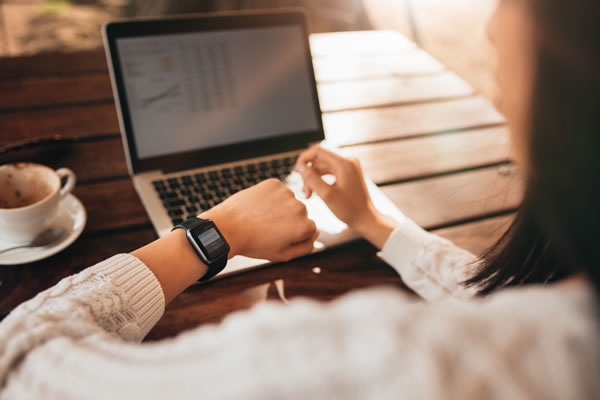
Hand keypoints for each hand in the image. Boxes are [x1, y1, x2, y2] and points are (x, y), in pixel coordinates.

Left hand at [202, 179, 317, 261]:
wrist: (227, 228)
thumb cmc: (254, 243)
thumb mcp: (283, 255)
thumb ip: (305, 246)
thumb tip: (316, 233)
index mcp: (304, 227)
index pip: (309, 229)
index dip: (294, 234)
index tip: (278, 236)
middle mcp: (300, 207)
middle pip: (300, 213)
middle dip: (288, 219)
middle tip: (268, 228)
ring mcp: (287, 193)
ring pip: (288, 201)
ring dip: (279, 207)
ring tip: (261, 217)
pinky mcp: (274, 183)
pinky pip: (277, 190)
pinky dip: (270, 197)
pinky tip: (258, 206)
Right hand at [295, 145, 397, 248]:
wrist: (366, 219)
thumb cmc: (349, 210)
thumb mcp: (326, 195)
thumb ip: (311, 179)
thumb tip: (300, 167)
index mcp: (344, 164)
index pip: (317, 151)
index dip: (304, 159)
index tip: (295, 171)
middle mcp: (348, 161)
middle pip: (319, 160)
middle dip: (309, 174)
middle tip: (305, 192)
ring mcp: (349, 167)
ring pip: (323, 167)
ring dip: (313, 179)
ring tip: (309, 195)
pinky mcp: (349, 173)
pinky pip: (329, 172)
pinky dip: (321, 180)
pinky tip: (317, 192)